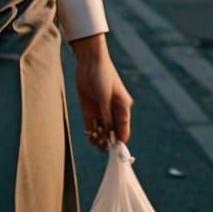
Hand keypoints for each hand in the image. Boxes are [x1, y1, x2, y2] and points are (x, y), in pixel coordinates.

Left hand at [68, 34, 132, 149]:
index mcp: (123, 108)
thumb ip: (106, 115)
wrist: (89, 61)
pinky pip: (91, 126)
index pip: (124, 130)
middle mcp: (113, 112)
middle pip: (113, 133)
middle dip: (108, 141)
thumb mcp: (105, 97)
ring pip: (102, 132)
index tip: (115, 150)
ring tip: (95, 139)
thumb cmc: (102, 75)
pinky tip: (90, 135)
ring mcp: (101, 111)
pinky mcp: (89, 109)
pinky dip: (91, 133)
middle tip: (102, 144)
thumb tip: (108, 134)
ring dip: (99, 138)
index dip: (120, 141)